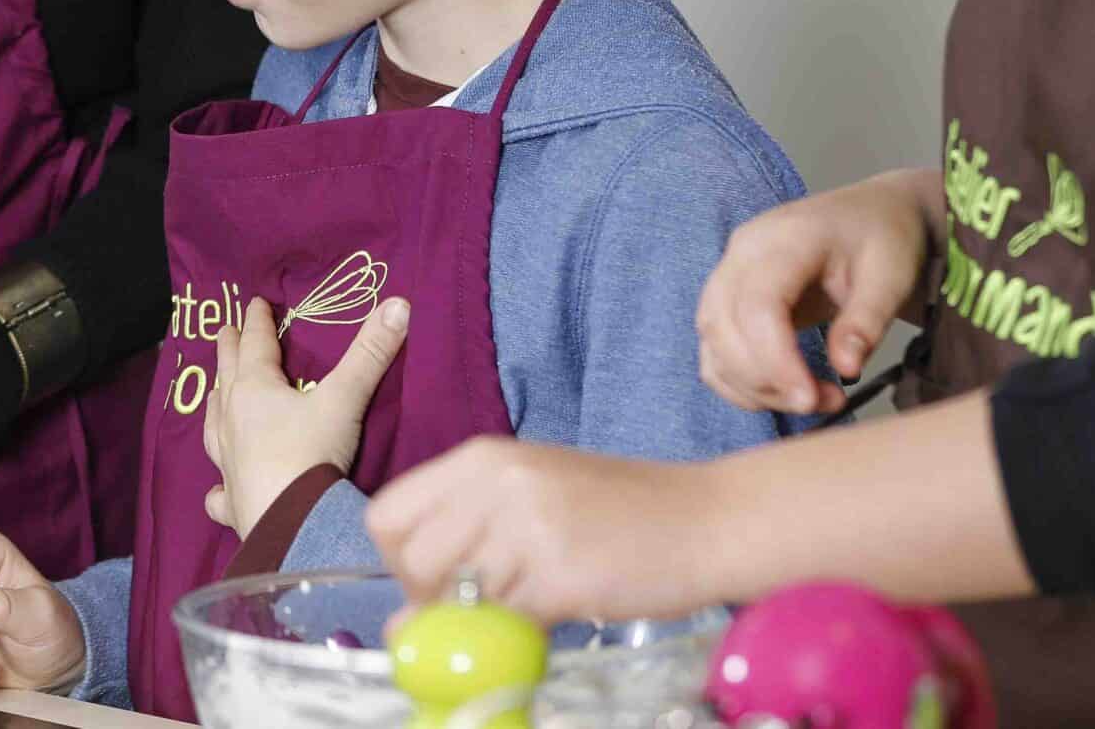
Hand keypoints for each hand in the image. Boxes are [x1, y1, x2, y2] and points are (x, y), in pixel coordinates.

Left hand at [204, 295, 408, 536]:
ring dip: (216, 406)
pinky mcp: (232, 501)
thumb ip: (370, 353)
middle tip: (224, 331)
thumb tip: (398, 304)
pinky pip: (218, 491)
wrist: (292, 524)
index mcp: (254, 390)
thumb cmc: (313, 454)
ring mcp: (227, 463)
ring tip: (215, 395)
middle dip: (228, 350)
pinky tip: (215, 492)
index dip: (258, 321)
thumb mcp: (345, 399)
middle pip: (227, 376)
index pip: (255, 344)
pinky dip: (216, 487)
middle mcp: (232, 422)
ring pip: (214, 426)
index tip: (255, 303)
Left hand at [368, 437, 715, 624]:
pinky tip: (553, 617)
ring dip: (484, 621)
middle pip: (411, 562)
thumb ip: (464, 547)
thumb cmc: (619, 513)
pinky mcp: (561, 572)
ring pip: (458, 599)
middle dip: (434, 601)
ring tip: (532, 603)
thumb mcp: (530, 503)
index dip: (401, 561)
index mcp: (479, 457)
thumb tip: (400, 628)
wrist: (707, 518)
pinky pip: (507, 625)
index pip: (387, 516)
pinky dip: (519, 637)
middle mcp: (495, 482)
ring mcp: (528, 524)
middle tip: (483, 607)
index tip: (440, 580)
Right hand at [695, 168, 937, 416]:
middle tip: (821, 403)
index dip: (775, 360)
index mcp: (784, 238)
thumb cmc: (882, 237)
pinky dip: (738, 381)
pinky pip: (714, 348)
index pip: (757, 305)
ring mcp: (729, 273)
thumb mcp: (891, 275)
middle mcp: (742, 252)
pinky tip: (781, 392)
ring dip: (753, 385)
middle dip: (765, 380)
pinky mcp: (728, 297)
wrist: (872, 214)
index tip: (811, 398)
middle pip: (722, 326)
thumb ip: (867, 321)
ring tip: (812, 399)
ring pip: (713, 342)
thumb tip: (845, 368)